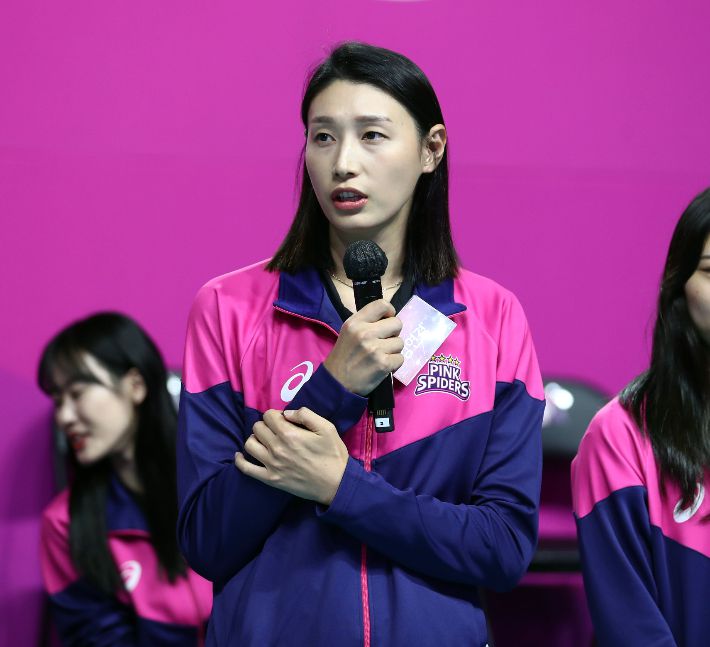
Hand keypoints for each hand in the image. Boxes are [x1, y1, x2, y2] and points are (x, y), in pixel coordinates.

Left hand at [234, 407, 348, 504]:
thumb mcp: (327, 428)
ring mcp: (271, 465)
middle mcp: (276, 448)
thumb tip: (287, 413)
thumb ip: (306, 414)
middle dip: (266, 425)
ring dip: (256, 438)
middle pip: (257, 427)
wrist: (336, 484)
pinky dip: (240, 460)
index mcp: (289, 434)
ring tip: (266, 440)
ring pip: (249, 444)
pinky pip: (246, 468)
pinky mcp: (269, 479)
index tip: (284, 420)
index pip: (268, 415)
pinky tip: (241, 454)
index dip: (275, 415)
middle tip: (277, 430)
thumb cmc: (333, 454)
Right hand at [324, 299, 403, 394]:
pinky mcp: (383, 364)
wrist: (337, 383)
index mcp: (355, 322)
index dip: (389, 312)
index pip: (382, 304)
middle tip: (384, 342)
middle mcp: (365, 333)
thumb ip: (366, 322)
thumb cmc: (344, 357)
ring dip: (393, 350)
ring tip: (381, 356)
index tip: (387, 320)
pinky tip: (383, 366)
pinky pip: (400, 358)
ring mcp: (375, 349)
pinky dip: (394, 364)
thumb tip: (389, 318)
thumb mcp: (348, 332)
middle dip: (393, 333)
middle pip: (397, 323)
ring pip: (400, 342)